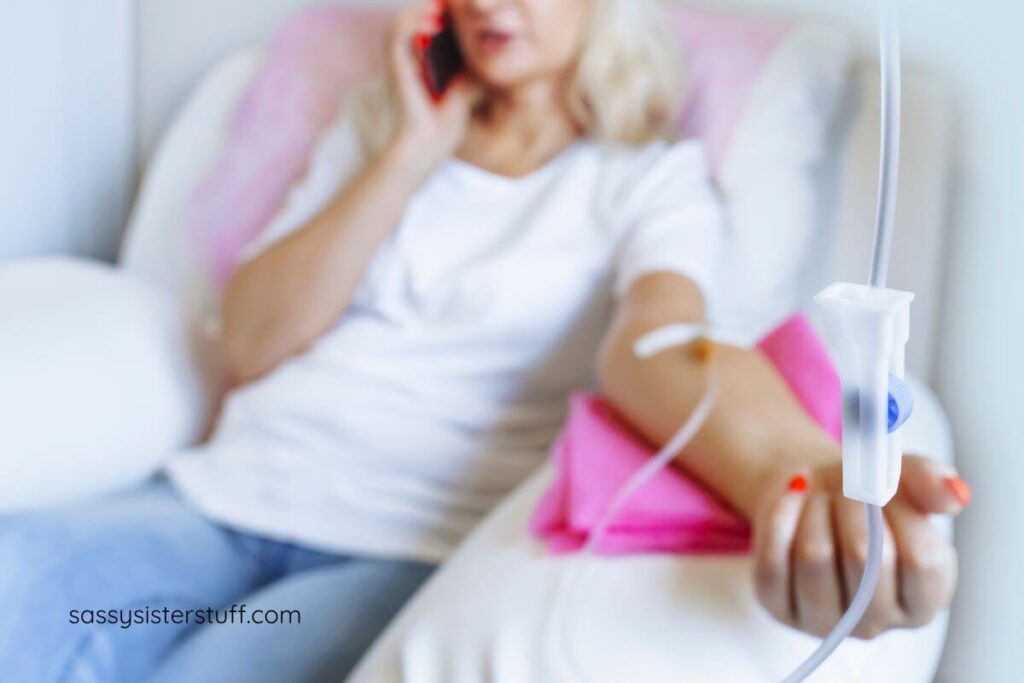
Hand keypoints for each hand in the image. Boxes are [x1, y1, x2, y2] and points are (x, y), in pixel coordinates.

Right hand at [387, 0, 480, 174]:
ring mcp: (400, 61)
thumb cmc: (446, 125)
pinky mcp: (395, 67)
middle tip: (455, 0)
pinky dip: (414, 22)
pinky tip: (435, 21)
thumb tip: (495, 50)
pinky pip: (398, 34)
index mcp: (422, 61)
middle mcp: (408, 57)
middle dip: (435, 6)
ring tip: (445, 4)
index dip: (446, 11)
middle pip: (417, 16)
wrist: (429, 146)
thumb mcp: (468, 88)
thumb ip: (474, 67)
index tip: (464, 4)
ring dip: (423, 8)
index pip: (431, 24)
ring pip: (404, 19)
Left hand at [752, 454, 967, 638]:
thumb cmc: (864, 498)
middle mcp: (875, 622)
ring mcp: (823, 621)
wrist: (811, 496)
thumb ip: (931, 482)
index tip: (885, 488)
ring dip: (815, 510)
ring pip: (814, 557)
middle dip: (852, 506)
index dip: (901, 514)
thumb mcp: (903, 480)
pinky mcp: (777, 606)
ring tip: (819, 496)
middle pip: (864, 558)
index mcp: (922, 599)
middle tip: (846, 487)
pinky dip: (779, 517)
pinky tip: (790, 497)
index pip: (921, 561)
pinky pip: (772, 560)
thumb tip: (954, 495)